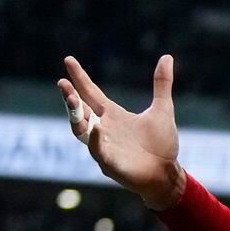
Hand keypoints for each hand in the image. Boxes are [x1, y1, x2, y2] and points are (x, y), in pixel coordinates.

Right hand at [58, 54, 185, 209]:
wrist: (167, 173)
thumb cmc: (162, 144)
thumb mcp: (162, 109)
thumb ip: (161, 84)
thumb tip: (167, 57)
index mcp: (113, 115)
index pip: (91, 93)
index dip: (79, 78)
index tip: (68, 60)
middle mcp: (104, 128)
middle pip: (79, 109)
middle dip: (70, 96)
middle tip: (62, 82)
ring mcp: (104, 146)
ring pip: (81, 129)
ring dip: (74, 115)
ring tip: (71, 97)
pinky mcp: (109, 163)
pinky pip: (97, 150)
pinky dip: (96, 140)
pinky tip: (98, 127)